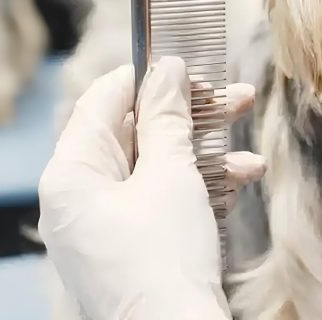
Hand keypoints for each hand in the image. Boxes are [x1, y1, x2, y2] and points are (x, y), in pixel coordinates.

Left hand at [38, 56, 264, 319]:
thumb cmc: (164, 259)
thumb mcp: (171, 176)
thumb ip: (168, 118)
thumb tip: (166, 70)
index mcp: (70, 175)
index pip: (102, 101)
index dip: (147, 76)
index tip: (187, 62)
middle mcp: (77, 199)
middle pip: (134, 135)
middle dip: (191, 116)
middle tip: (235, 95)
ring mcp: (101, 227)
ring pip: (154, 168)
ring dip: (205, 152)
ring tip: (251, 141)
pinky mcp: (128, 250)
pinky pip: (158, 201)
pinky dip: (197, 187)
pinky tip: (242, 178)